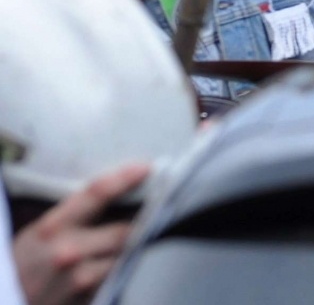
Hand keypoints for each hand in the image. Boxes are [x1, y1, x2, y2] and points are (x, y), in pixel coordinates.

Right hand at [12, 163, 147, 304]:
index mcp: (53, 227)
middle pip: (125, 231)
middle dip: (141, 223)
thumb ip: (76, 214)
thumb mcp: (42, 231)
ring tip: (128, 242)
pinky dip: (121, 268)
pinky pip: (117, 276)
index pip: (96, 194)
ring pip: (126, 255)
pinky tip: (114, 264)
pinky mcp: (89, 297)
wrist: (9, 301)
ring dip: (131, 249)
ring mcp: (80, 278)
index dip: (124, 179)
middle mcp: (68, 252)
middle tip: (153, 213)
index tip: (145, 169)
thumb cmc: (24, 263)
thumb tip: (117, 192)